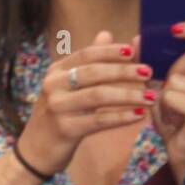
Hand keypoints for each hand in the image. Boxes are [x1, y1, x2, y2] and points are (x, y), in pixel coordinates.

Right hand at [17, 30, 153, 175]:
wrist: (34, 150)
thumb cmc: (56, 116)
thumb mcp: (67, 86)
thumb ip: (88, 62)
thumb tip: (106, 34)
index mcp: (56, 71)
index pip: (86, 54)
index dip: (111, 51)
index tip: (134, 51)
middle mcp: (53, 85)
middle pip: (94, 72)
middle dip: (124, 72)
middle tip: (148, 73)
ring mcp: (57, 107)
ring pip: (98, 96)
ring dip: (128, 95)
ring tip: (150, 97)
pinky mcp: (65, 129)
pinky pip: (98, 120)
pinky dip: (121, 117)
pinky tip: (138, 116)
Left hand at [152, 21, 184, 184]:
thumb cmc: (178, 123)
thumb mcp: (165, 89)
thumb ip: (154, 65)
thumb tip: (137, 40)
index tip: (173, 29)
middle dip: (173, 73)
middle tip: (172, 96)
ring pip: (177, 78)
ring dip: (166, 95)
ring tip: (174, 113)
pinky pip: (172, 95)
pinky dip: (165, 108)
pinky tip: (176, 121)